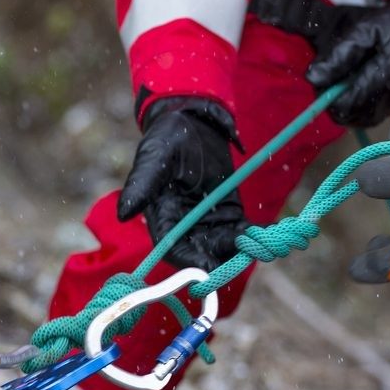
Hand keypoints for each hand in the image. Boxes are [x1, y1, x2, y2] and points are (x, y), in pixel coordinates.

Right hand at [116, 97, 246, 270]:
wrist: (195, 121)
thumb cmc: (168, 137)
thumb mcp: (155, 158)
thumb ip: (141, 185)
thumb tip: (122, 214)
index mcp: (162, 218)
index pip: (173, 250)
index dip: (189, 263)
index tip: (207, 267)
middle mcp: (185, 226)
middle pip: (201, 255)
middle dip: (220, 260)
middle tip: (241, 257)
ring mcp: (208, 222)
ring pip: (224, 247)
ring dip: (240, 249)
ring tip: (257, 243)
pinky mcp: (229, 213)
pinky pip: (241, 231)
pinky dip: (253, 235)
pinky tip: (266, 231)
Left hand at [305, 0, 389, 127]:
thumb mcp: (365, 30)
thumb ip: (339, 54)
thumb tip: (313, 77)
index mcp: (382, 79)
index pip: (343, 105)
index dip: (325, 96)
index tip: (321, 78)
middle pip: (349, 117)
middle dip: (333, 102)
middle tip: (330, 79)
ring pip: (360, 119)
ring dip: (345, 106)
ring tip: (343, 82)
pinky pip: (372, 115)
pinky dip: (359, 106)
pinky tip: (357, 86)